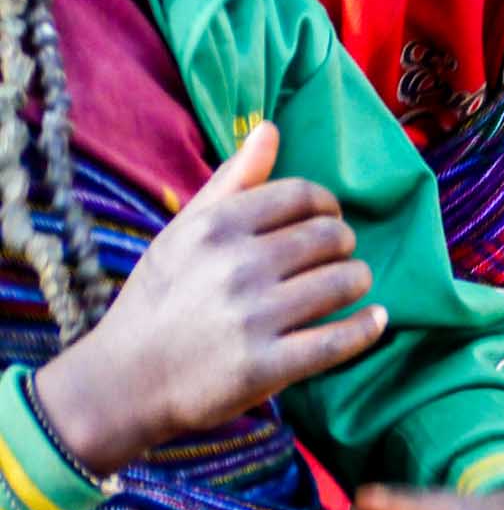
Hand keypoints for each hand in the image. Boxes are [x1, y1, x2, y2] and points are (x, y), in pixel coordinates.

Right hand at [33, 124, 383, 476]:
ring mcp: (252, 319)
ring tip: (348, 285)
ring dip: (357, 280)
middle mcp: (236, 267)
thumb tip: (270, 128)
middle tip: (333, 257)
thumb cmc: (159, 298)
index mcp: (217, 228)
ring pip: (344, 281)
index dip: (326, 205)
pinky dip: (367, 327)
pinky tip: (375, 320)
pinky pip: (339, 340)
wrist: (122, 382)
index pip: (304, 195)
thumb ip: (233, 181)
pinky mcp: (264, 369)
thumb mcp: (183, 232)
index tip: (325, 221)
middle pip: (331, 236)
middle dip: (342, 243)